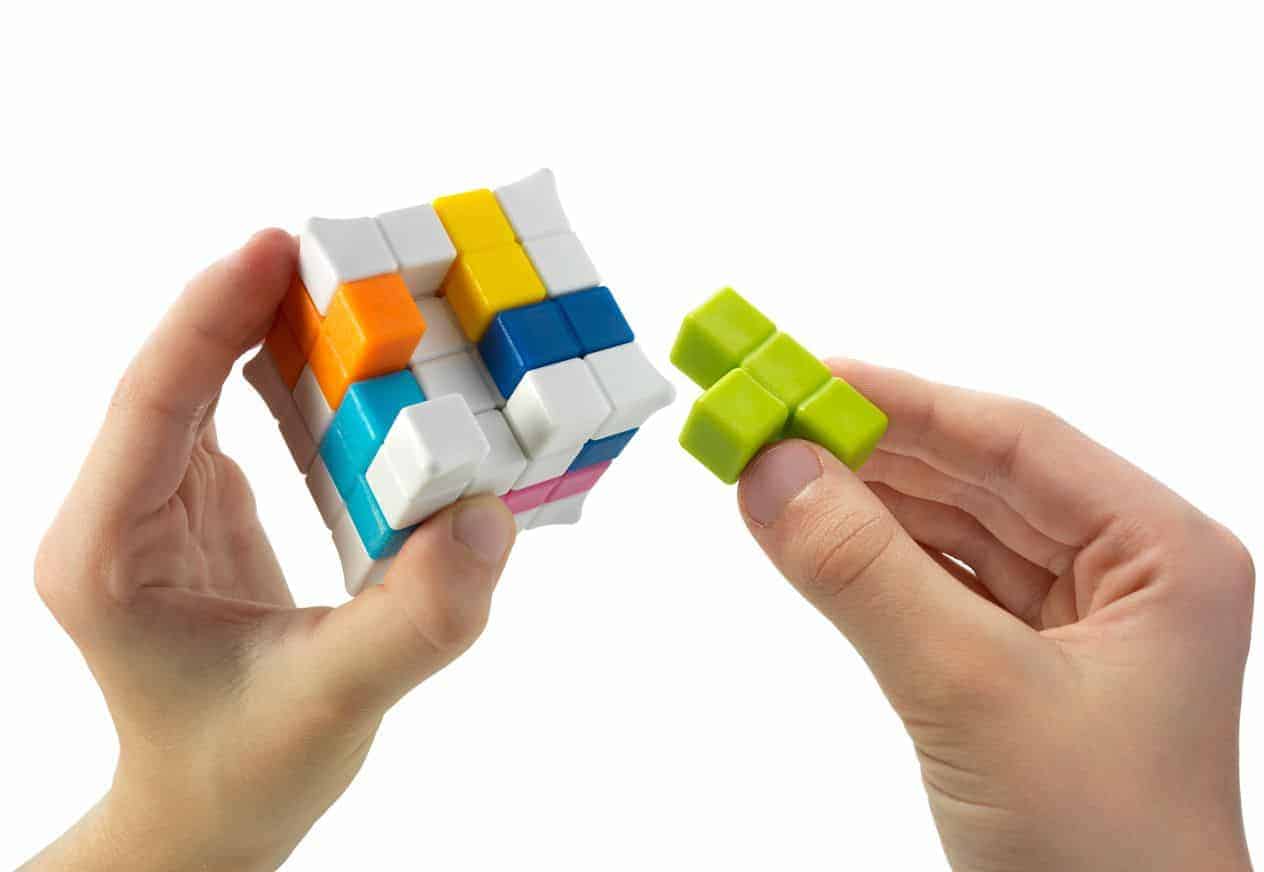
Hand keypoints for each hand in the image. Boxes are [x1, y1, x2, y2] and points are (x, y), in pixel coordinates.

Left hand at [27, 231, 515, 870]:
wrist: (216, 810)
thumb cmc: (246, 769)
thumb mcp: (330, 699)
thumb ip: (411, 618)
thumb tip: (488, 516)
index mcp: (110, 551)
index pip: (155, 403)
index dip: (209, 315)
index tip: (273, 244)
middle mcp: (122, 514)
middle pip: (178, 376)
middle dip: (252, 305)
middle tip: (341, 251)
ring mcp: (160, 507)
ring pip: (208, 386)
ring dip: (275, 330)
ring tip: (353, 284)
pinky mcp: (205, 509)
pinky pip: (240, 417)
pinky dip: (295, 377)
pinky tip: (350, 355)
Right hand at [738, 360, 1253, 871]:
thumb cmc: (1102, 854)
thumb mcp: (972, 693)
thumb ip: (865, 574)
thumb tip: (772, 472)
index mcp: (1163, 555)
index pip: (1016, 443)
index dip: (904, 402)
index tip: (806, 376)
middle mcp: (1127, 576)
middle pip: (980, 481)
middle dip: (873, 453)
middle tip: (770, 419)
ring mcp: (1075, 626)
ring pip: (952, 534)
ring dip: (865, 506)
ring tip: (774, 474)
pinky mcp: (1024, 671)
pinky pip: (940, 590)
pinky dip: (875, 566)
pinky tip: (817, 539)